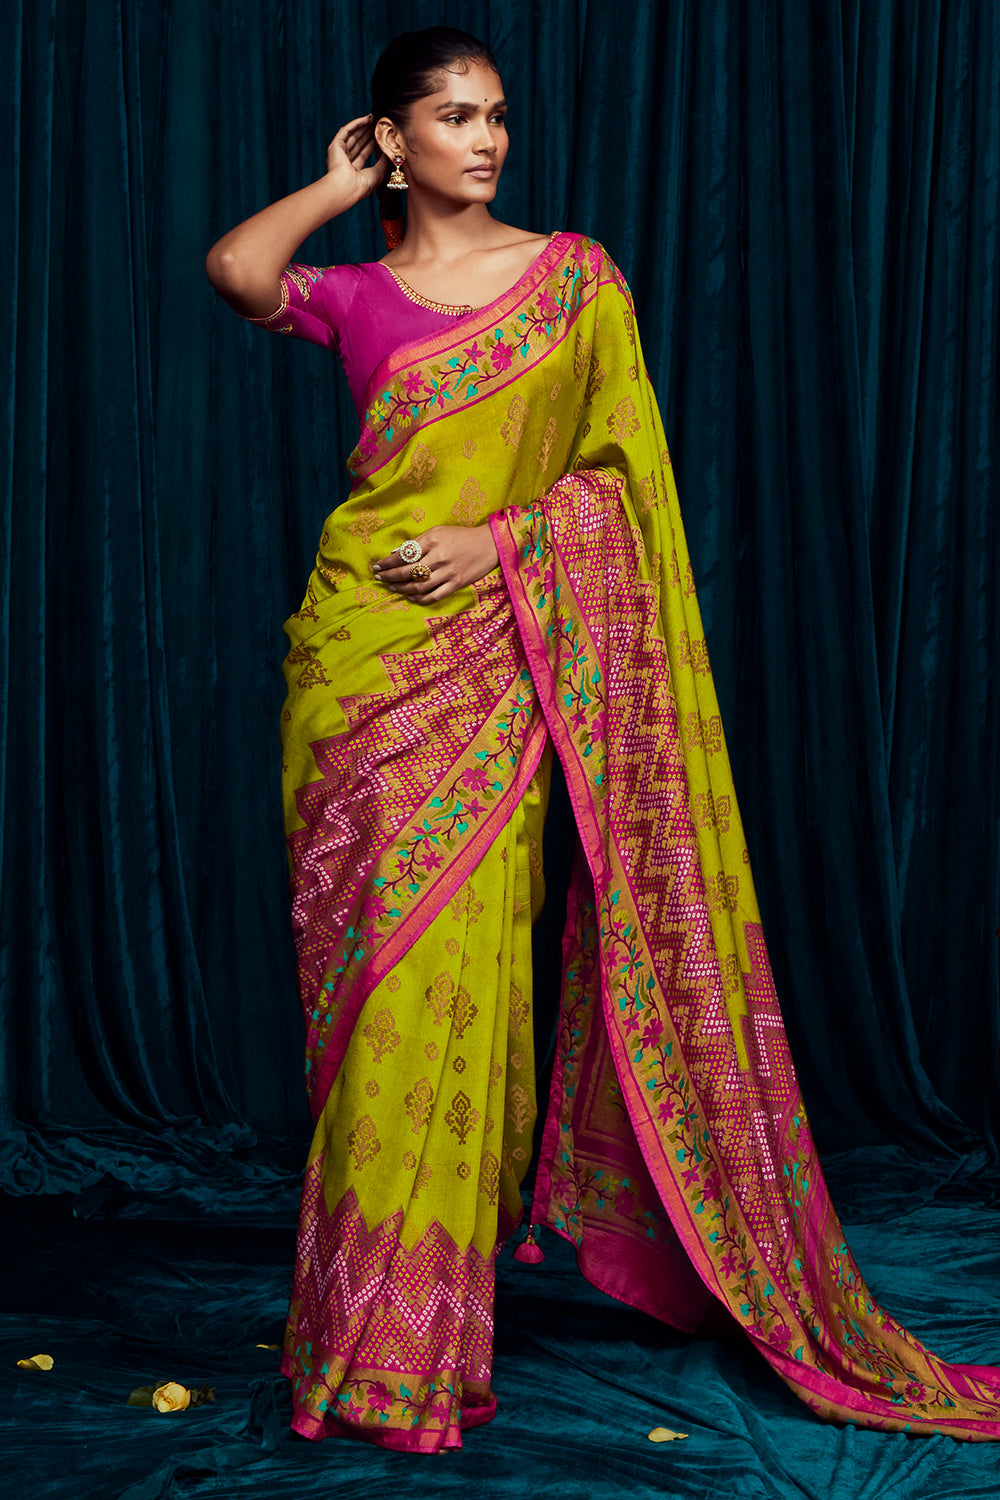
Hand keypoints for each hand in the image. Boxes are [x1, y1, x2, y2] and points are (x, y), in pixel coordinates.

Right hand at [325, 114, 387, 202]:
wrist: (347, 187)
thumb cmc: (362, 186)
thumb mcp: (378, 173)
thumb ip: (384, 161)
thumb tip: (388, 150)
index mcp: (353, 172)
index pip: (363, 154)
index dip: (372, 145)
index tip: (380, 137)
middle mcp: (344, 162)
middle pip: (358, 144)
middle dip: (368, 134)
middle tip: (378, 124)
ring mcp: (339, 154)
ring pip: (352, 136)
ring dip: (363, 127)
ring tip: (374, 119)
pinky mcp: (335, 146)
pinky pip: (346, 131)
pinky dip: (356, 124)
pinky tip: (366, 119)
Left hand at [372, 524, 499, 603]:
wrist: (489, 544)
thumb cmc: (461, 536)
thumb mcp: (438, 532)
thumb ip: (417, 542)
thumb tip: (395, 553)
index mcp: (433, 540)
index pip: (404, 554)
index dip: (387, 562)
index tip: (377, 566)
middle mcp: (439, 557)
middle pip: (408, 571)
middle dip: (390, 576)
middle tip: (380, 578)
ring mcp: (448, 572)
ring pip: (419, 586)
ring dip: (402, 588)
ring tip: (393, 587)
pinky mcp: (457, 584)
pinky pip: (435, 596)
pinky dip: (421, 599)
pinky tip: (412, 598)